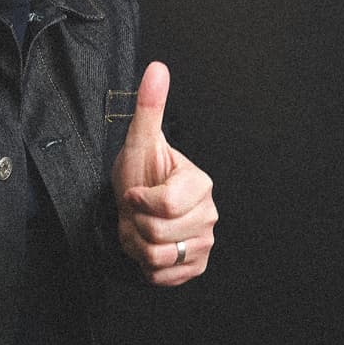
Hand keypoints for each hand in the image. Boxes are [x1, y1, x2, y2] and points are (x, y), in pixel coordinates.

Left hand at [112, 62, 216, 285]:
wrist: (136, 206)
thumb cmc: (140, 172)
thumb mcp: (139, 140)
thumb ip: (149, 106)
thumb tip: (157, 67)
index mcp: (200, 184)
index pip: (165, 205)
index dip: (139, 201)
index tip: (135, 192)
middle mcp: (209, 215)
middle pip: (158, 234)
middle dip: (134, 223)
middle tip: (136, 211)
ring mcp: (204, 243)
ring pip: (158, 256)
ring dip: (136, 244)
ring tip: (139, 227)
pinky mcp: (194, 267)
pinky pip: (161, 276)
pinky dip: (144, 265)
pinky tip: (146, 246)